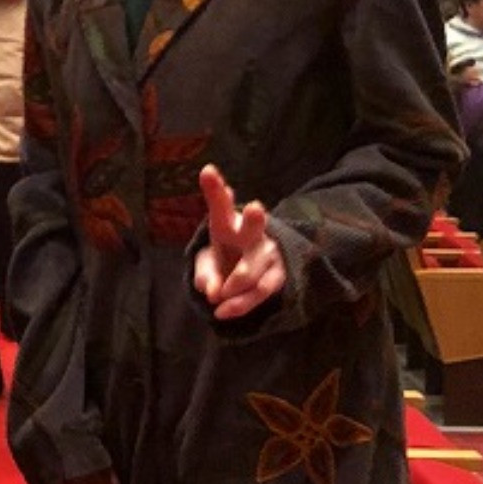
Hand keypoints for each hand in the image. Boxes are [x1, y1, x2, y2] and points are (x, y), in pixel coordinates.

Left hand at [193, 162, 285, 321]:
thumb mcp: (209, 263)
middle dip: (253, 218)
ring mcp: (268, 253)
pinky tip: (223, 312)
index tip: (207, 171)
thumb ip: (205, 273)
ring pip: (251, 269)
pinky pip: (259, 291)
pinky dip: (240, 304)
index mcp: (227, 223)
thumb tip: (212, 292)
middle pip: (252, 226)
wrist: (254, 274)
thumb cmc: (225, 260)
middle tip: (254, 208)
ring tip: (216, 299)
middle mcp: (251, 233)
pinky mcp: (277, 275)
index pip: (220, 205)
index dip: (215, 189)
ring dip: (232, 285)